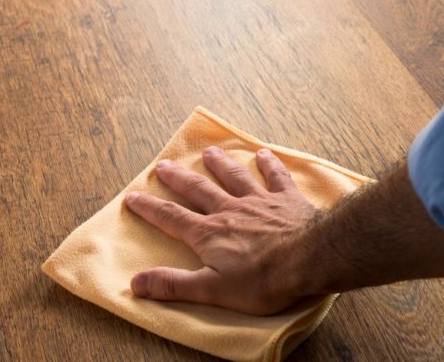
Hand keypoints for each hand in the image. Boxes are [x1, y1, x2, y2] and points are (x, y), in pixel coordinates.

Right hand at [125, 146, 319, 314]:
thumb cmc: (262, 280)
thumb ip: (173, 285)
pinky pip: (276, 177)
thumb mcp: (211, 290)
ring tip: (209, 152)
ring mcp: (259, 202)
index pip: (171, 217)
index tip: (132, 196)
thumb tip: (135, 282)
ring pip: (234, 177)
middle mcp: (229, 210)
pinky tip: (263, 154)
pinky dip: (269, 165)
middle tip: (162, 165)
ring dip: (219, 164)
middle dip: (178, 178)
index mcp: (208, 234)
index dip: (149, 208)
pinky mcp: (287, 200)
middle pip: (198, 190)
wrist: (311, 259)